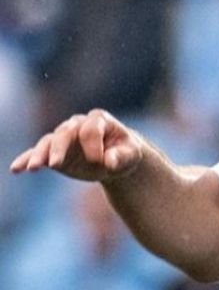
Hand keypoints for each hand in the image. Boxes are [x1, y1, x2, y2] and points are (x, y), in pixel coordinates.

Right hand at [10, 109, 144, 181]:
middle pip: (65, 132)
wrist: (116, 160)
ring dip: (40, 154)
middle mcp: (78, 125)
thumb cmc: (125, 153)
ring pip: (48, 142)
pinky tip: (16, 169)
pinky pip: (37, 153)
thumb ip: (122, 156)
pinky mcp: (54, 152)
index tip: (101, 162)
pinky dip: (27, 159)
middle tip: (56, 164)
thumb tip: (110, 161)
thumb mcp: (131, 154)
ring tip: (33, 168)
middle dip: (60, 147)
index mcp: (99, 120)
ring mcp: (64, 137)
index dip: (94, 145)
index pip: (90, 128)